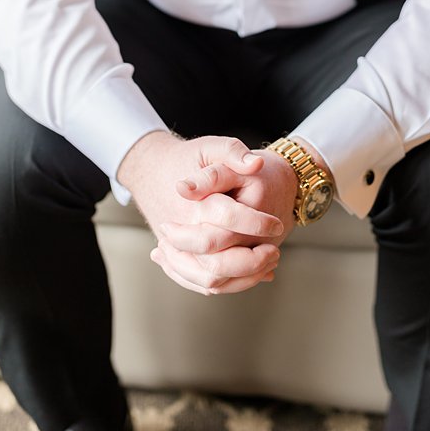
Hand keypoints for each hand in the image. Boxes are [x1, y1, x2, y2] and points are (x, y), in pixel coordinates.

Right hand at [118, 131, 283, 295]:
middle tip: (274, 251)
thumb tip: (255, 163)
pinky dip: (228, 284)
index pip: (227, 219)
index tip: (277, 224)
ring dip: (242, 278)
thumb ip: (232, 151)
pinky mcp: (175, 259)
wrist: (152, 170)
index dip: (257, 223)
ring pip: (209, 280)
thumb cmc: (186, 158)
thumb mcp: (210, 146)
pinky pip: (200, 282)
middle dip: (251, 261)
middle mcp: (180, 231)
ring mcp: (174, 249)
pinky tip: (253, 274)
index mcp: (192, 204)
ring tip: (267, 264)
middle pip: (216, 263)